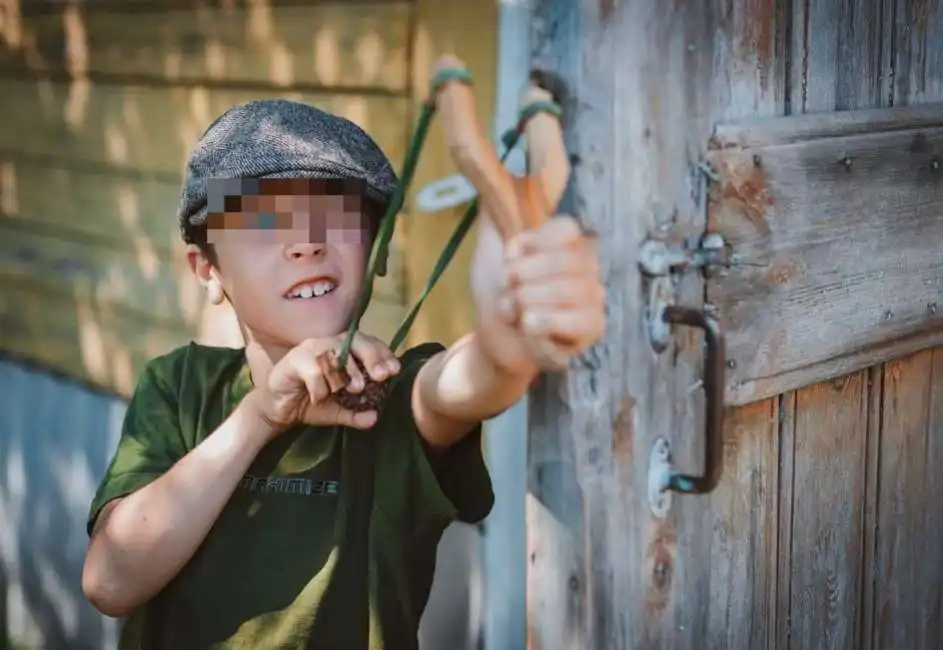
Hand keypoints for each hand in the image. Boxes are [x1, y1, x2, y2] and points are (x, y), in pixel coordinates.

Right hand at [244, 333, 400, 434]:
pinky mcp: (294, 360)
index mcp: (343, 350)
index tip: (394, 370)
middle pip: (355, 341)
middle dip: (371, 357)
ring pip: (335, 353)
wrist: (277, 410)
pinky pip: (313, 371)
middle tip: (380, 376)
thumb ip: (355, 414)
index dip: (383, 354)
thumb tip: (374, 418)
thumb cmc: (310, 403)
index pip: (368, 343)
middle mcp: (328, 344)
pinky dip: (320, 387)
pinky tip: (318, 398)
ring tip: (351, 389)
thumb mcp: (337, 410)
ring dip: (346, 373)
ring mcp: (310, 349)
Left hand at [497, 215, 605, 365]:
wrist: (494, 340)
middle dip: (522, 279)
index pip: (567, 229)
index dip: (534, 244)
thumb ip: (493, 214)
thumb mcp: (490, 249)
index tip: (511, 258)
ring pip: (565, 290)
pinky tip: (529, 328)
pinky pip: (573, 320)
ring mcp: (594, 296)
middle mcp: (587, 266)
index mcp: (566, 244)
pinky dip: (541, 325)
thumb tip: (487, 168)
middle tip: (507, 292)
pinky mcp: (594, 326)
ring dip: (526, 304)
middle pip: (565, 260)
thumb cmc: (497, 294)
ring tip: (514, 312)